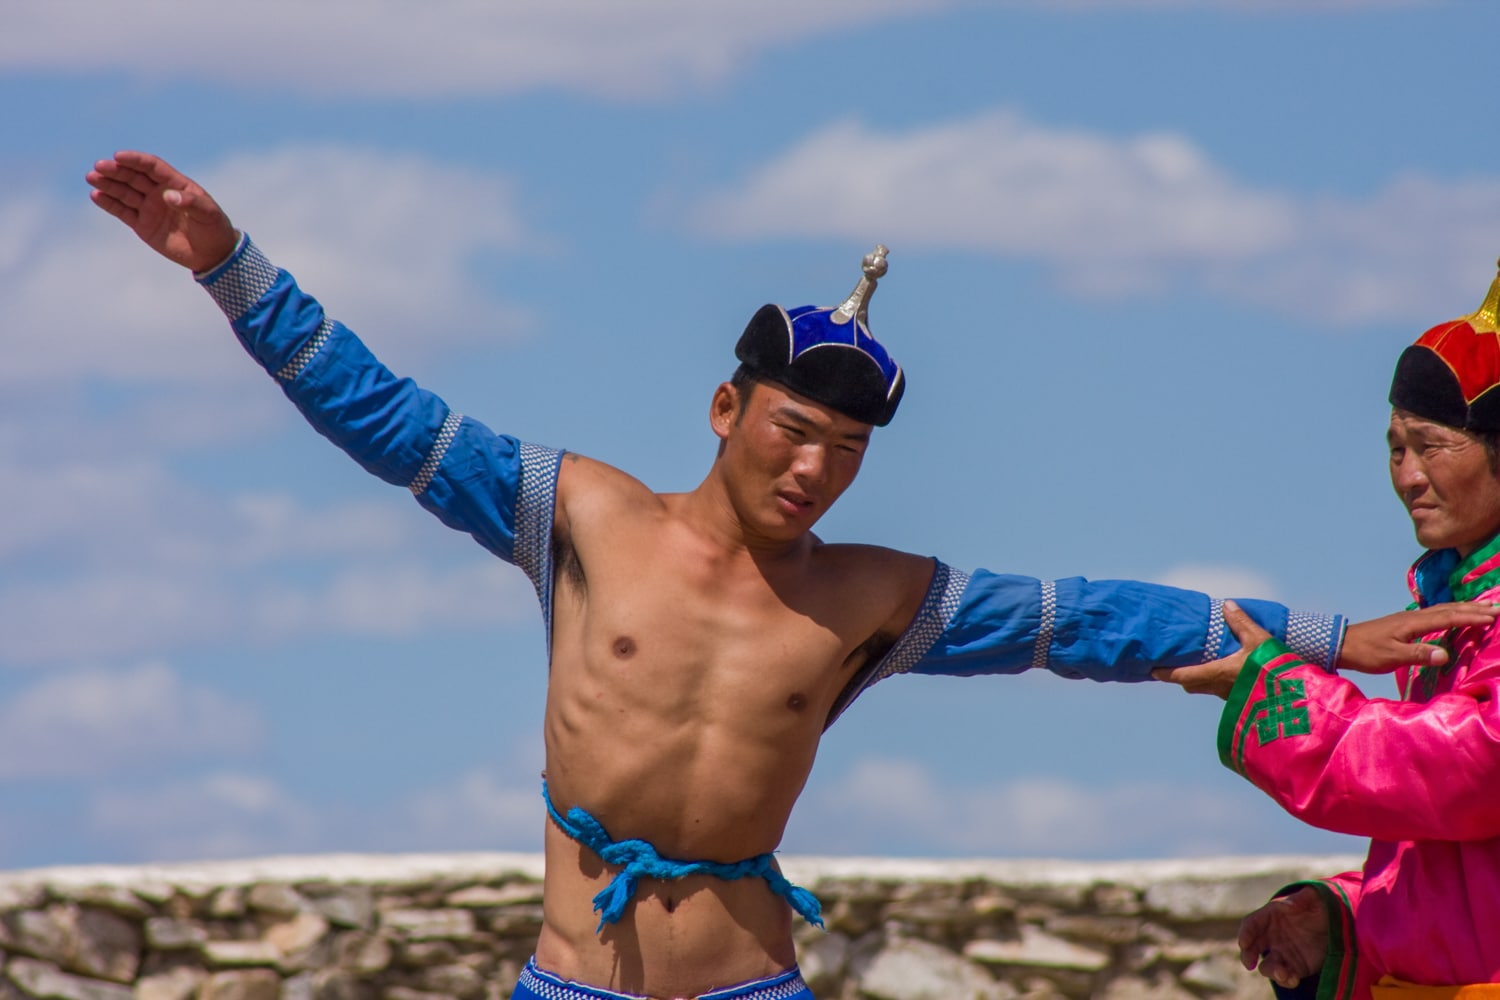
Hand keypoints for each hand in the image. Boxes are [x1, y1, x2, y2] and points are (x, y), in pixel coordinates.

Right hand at [86, 151, 237, 271]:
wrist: (213, 254)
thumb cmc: (214, 229)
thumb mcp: (208, 214)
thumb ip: (189, 203)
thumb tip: (167, 196)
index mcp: (175, 183)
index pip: (151, 167)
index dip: (135, 160)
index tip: (118, 156)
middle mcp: (159, 192)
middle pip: (134, 177)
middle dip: (116, 171)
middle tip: (98, 166)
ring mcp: (149, 208)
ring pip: (125, 192)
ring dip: (108, 185)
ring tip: (91, 177)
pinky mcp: (142, 224)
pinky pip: (123, 211)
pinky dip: (109, 204)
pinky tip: (96, 195)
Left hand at [1152, 599, 1266, 698]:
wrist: (1298, 697)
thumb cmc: (1276, 668)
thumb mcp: (1259, 640)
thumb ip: (1241, 622)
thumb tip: (1226, 604)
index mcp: (1217, 674)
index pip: (1182, 676)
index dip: (1165, 673)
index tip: (1152, 670)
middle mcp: (1220, 689)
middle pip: (1191, 685)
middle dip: (1181, 677)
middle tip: (1173, 665)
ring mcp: (1232, 698)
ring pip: (1206, 689)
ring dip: (1200, 681)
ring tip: (1198, 666)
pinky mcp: (1244, 702)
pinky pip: (1222, 692)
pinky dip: (1217, 683)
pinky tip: (1227, 673)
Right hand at [1238, 887, 1327, 988]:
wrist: (1336, 923)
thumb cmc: (1320, 906)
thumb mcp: (1314, 898)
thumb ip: (1301, 898)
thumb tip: (1287, 904)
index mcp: (1271, 916)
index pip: (1251, 924)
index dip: (1245, 933)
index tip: (1243, 943)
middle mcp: (1272, 936)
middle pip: (1252, 947)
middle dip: (1248, 956)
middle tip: (1249, 964)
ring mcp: (1282, 953)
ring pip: (1268, 965)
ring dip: (1271, 972)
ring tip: (1283, 974)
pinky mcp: (1295, 967)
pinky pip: (1286, 977)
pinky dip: (1287, 981)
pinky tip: (1294, 980)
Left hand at [1338, 602, 1497, 673]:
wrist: (1340, 644)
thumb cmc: (1365, 652)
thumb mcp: (1392, 657)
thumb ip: (1418, 654)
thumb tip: (1445, 654)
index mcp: (1413, 623)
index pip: (1448, 617)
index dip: (1471, 617)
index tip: (1493, 616)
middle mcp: (1413, 617)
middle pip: (1448, 609)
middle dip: (1474, 609)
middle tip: (1497, 607)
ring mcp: (1408, 619)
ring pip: (1441, 610)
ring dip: (1463, 608)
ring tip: (1483, 607)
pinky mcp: (1403, 624)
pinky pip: (1433, 614)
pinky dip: (1449, 613)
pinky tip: (1452, 616)